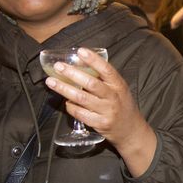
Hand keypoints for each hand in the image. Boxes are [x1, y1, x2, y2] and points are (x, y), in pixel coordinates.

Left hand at [46, 48, 155, 175]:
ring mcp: (106, 112)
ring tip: (51, 82)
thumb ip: (104, 79)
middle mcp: (113, 98)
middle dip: (72, 74)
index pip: (106, 70)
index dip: (93, 60)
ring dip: (64, 89)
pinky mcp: (99, 124)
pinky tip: (65, 101)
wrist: (130, 130)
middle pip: (91, 84)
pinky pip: (80, 113)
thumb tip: (80, 64)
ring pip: (82, 98)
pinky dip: (70, 106)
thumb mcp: (119, 89)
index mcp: (119, 85)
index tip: (80, 51)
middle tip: (58, 66)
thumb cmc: (122, 105)